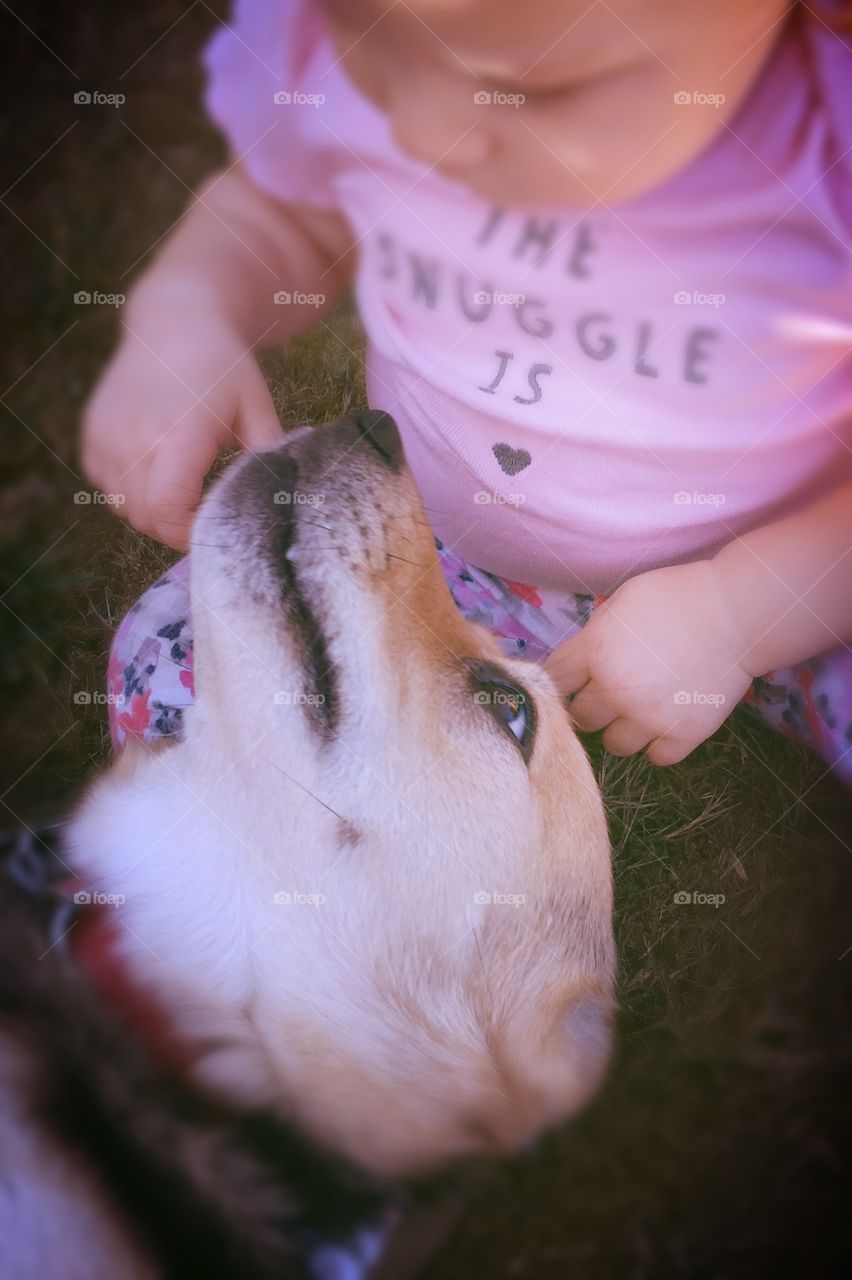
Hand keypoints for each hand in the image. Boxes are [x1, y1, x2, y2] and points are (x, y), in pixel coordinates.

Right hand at [81, 301, 282, 547]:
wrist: (175, 321)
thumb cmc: (225, 367)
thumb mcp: (258, 410)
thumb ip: (268, 460)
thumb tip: (280, 504)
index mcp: (178, 433)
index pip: (167, 511)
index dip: (190, 533)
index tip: (214, 526)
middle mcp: (132, 438)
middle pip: (147, 518)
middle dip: (177, 526)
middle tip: (205, 508)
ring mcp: (105, 437)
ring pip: (125, 508)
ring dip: (154, 510)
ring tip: (184, 484)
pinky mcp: (91, 436)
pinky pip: (107, 489)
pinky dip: (130, 491)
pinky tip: (156, 466)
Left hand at [543, 561, 753, 764]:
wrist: (735, 613)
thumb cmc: (678, 596)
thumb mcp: (622, 600)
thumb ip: (595, 634)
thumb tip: (582, 658)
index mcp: (594, 652)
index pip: (555, 681)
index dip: (563, 681)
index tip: (575, 682)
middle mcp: (614, 690)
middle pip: (580, 718)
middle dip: (592, 705)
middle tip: (612, 694)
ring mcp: (648, 717)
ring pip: (614, 745)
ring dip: (622, 730)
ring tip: (641, 711)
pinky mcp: (682, 735)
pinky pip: (656, 758)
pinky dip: (659, 745)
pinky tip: (667, 724)